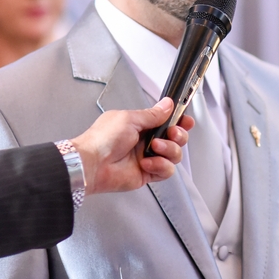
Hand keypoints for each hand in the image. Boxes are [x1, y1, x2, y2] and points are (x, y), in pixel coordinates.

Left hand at [71, 98, 193, 192]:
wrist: (92, 164)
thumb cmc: (103, 138)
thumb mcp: (130, 119)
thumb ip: (153, 114)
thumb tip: (168, 104)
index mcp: (141, 125)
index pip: (167, 121)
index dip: (180, 121)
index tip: (186, 120)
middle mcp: (146, 141)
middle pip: (176, 138)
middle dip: (179, 135)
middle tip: (171, 133)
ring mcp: (148, 158)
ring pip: (174, 155)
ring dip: (168, 150)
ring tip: (153, 148)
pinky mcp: (148, 173)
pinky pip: (167, 170)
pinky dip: (160, 166)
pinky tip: (146, 163)